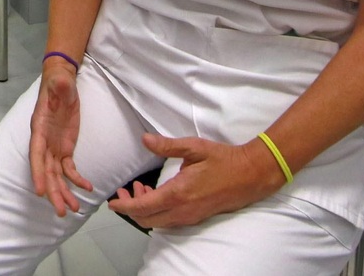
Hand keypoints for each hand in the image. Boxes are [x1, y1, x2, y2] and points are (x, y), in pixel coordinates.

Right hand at [28, 59, 94, 216]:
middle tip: (62, 211)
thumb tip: (62, 84)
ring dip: (64, 192)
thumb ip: (61, 85)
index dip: (38, 173)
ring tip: (74, 209)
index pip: (37, 155)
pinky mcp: (64, 148)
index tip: (40, 191)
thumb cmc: (58, 83)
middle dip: (53, 192)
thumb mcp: (60, 82)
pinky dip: (77, 179)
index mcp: (39, 129)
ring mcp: (54, 147)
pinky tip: (88, 188)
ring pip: (57, 175)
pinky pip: (69, 169)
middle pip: (47, 172)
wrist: (62, 83)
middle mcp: (44, 142)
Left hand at [106, 133, 285, 229]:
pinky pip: (169, 221)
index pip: (142, 207)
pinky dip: (157, 211)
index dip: (124, 207)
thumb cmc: (224, 160)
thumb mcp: (195, 147)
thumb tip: (145, 140)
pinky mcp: (196, 217)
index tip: (112, 203)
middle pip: (146, 219)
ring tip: (140, 189)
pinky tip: (157, 194)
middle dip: (130, 209)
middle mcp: (182, 210)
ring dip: (144, 210)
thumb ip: (168, 146)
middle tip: (124, 193)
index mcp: (178, 193)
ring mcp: (190, 217)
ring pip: (157, 222)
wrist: (251, 175)